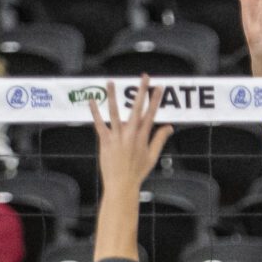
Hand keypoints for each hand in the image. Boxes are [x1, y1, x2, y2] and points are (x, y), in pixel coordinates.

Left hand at [90, 75, 172, 194]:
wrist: (122, 184)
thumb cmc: (137, 172)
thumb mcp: (152, 156)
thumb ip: (160, 139)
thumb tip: (169, 128)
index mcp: (143, 136)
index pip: (151, 113)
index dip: (155, 99)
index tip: (159, 87)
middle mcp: (131, 134)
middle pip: (137, 108)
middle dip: (141, 91)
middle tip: (144, 77)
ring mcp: (117, 136)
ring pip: (115, 112)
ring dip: (113, 96)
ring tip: (111, 82)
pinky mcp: (105, 141)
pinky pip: (99, 124)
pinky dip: (95, 112)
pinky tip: (92, 101)